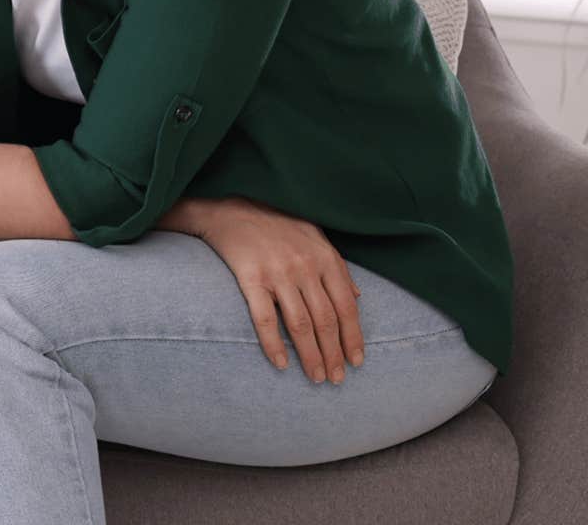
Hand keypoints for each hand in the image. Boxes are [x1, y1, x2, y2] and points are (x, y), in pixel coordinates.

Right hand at [192, 196, 364, 383]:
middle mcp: (305, 268)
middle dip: (334, 354)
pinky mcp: (251, 279)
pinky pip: (265, 319)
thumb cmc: (276, 224)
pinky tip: (281, 364)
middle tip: (336, 379)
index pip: (346, 307)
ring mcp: (278, 274)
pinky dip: (274, 344)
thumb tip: (357, 297)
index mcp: (325, 258)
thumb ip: (336, 267)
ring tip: (316, 377)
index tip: (356, 361)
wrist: (230, 209)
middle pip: (326, 320)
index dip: (353, 337)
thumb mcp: (314, 237)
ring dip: (311, 356)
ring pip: (301, 325)